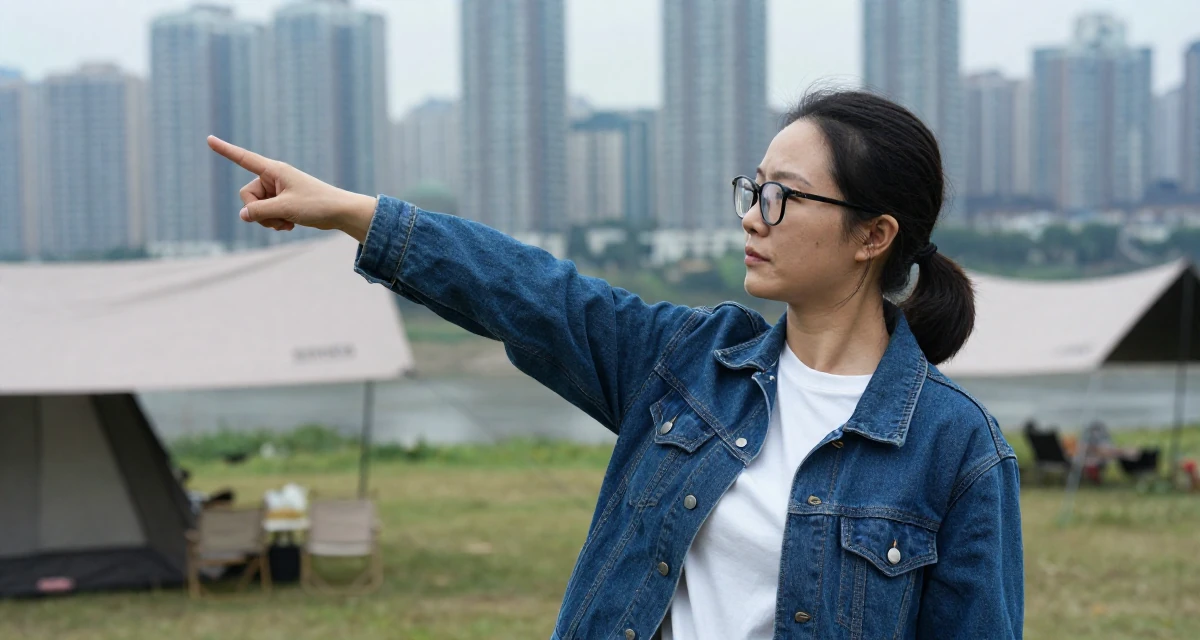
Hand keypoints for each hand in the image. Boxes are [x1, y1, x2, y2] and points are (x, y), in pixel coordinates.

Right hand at [206, 136, 376, 241]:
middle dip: (258, 212)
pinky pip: (267, 214)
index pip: (244, 158)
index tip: (209, 139)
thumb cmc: (316, 205)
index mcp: (274, 170)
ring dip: (268, 220)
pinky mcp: (283, 202)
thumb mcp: (284, 209)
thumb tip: (242, 215)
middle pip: (247, 196)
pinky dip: (276, 222)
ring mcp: (278, 191)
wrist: (340, 212)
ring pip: (257, 208)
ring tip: (287, 222)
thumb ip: (259, 212)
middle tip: (278, 218)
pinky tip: (290, 225)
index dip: (226, 150)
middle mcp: (274, 177)